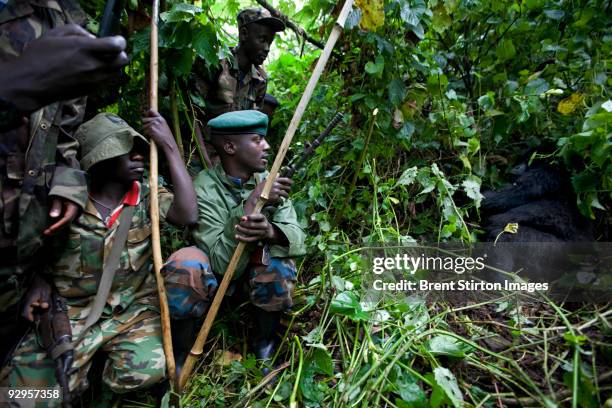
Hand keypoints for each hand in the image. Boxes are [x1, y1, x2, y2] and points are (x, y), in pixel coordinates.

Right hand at [0, 24, 127, 111]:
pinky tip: (93, 71)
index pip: (117, 46)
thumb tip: (93, 37)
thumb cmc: (39, 56)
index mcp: (84, 49)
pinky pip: (108, 81)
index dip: (119, 41)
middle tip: (108, 50)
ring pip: (118, 72)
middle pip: (123, 60)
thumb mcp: (54, 34)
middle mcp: (93, 66)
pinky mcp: (92, 91)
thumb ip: (77, 30)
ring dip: (113, 65)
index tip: (114, 39)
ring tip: (100, 61)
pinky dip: (106, 75)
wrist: (31, 84)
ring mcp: (94, 81)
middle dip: (118, 53)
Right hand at [21, 275, 51, 321]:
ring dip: (35, 312)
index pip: (25, 312)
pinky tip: (42, 307)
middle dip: (33, 315)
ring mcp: (28, 302)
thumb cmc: (42, 286)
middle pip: (27, 312)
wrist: (39, 280)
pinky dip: (36, 309)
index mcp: (29, 301)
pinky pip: (31, 307)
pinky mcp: (30, 301)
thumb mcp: (46, 292)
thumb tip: (44, 306)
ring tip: (42, 311)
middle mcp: (27, 302)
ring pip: (29, 310)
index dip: (29, 317)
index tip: (34, 320)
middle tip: (40, 316)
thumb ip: (45, 300)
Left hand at [44, 198, 78, 234]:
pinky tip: (50, 230)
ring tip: (47, 232)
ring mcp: (71, 217)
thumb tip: (52, 216)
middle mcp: (73, 215)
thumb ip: (56, 206)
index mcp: (72, 209)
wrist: (69, 194)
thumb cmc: (62, 196)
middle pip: (66, 224)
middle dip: (57, 229)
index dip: (59, 225)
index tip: (50, 229)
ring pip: (65, 225)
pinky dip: (57, 227)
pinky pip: (63, 224)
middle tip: (46, 233)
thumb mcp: (58, 198)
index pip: (66, 220)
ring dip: (56, 230)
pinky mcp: (67, 218)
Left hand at [142, 110, 176, 151]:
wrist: (169, 143)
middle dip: (146, 125)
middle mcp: (157, 120)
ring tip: (154, 134)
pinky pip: (145, 131)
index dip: (147, 113)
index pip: (151, 111)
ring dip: (147, 130)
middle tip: (152, 130)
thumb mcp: (164, 126)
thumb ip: (157, 121)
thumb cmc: (166, 137)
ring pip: (144, 126)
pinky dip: (147, 134)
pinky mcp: (150, 129)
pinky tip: (153, 136)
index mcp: (161, 118)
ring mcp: (153, 124)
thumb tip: (147, 118)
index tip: (146, 116)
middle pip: (144, 119)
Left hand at [235, 214, 273, 242]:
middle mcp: (264, 225)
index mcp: (263, 218)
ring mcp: (261, 233)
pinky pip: (249, 239)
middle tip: (239, 223)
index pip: (256, 217)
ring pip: (249, 232)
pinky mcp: (258, 238)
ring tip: (236, 227)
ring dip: (241, 230)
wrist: (269, 231)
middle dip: (244, 224)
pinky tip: (236, 236)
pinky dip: (242, 238)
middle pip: (252, 225)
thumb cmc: (260, 221)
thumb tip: (242, 219)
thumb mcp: (258, 216)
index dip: (249, 217)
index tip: (242, 218)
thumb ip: (251, 216)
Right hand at [245, 177, 292, 213]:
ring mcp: (277, 191)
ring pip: (286, 194)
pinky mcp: (276, 198)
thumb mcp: (266, 181)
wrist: (256, 197)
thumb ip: (273, 178)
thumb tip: (278, 174)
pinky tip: (279, 202)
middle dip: (288, 190)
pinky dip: (281, 201)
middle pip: (288, 188)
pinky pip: (281, 200)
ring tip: (285, 197)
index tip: (292, 183)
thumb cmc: (260, 189)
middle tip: (287, 192)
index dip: (290, 181)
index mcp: (274, 180)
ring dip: (286, 196)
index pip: (286, 179)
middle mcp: (277, 185)